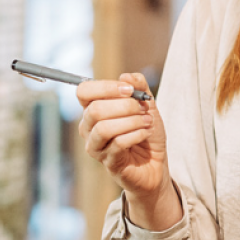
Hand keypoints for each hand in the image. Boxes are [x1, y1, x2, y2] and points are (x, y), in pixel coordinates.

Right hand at [77, 73, 180, 229]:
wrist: (156, 163)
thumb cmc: (145, 131)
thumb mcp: (147, 105)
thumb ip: (139, 88)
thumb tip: (127, 76)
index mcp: (93, 109)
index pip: (84, 91)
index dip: (106, 87)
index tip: (130, 90)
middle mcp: (89, 128)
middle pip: (95, 110)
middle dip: (124, 105)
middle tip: (143, 108)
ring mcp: (96, 147)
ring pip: (104, 128)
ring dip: (131, 121)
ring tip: (147, 121)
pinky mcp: (108, 162)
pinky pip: (118, 144)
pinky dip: (136, 134)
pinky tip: (145, 133)